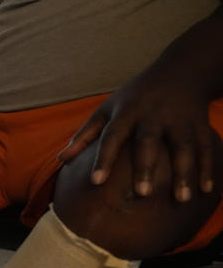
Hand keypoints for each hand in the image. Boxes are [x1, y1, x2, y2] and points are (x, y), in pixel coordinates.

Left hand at [58, 70, 214, 201]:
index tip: (95, 182)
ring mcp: (179, 118)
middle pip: (149, 141)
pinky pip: (205, 146)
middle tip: (141, 193)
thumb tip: (60, 159)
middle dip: (146, 167)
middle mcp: (154, 115)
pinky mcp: (200, 123)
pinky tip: (205, 190)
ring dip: (184, 172)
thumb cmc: (136, 95)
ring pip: (182, 146)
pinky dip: (207, 168)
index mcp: (127, 112)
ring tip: (181, 199)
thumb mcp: (108, 108)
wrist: (182, 68)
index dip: (104, 158)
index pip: (112, 136)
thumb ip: (86, 134)